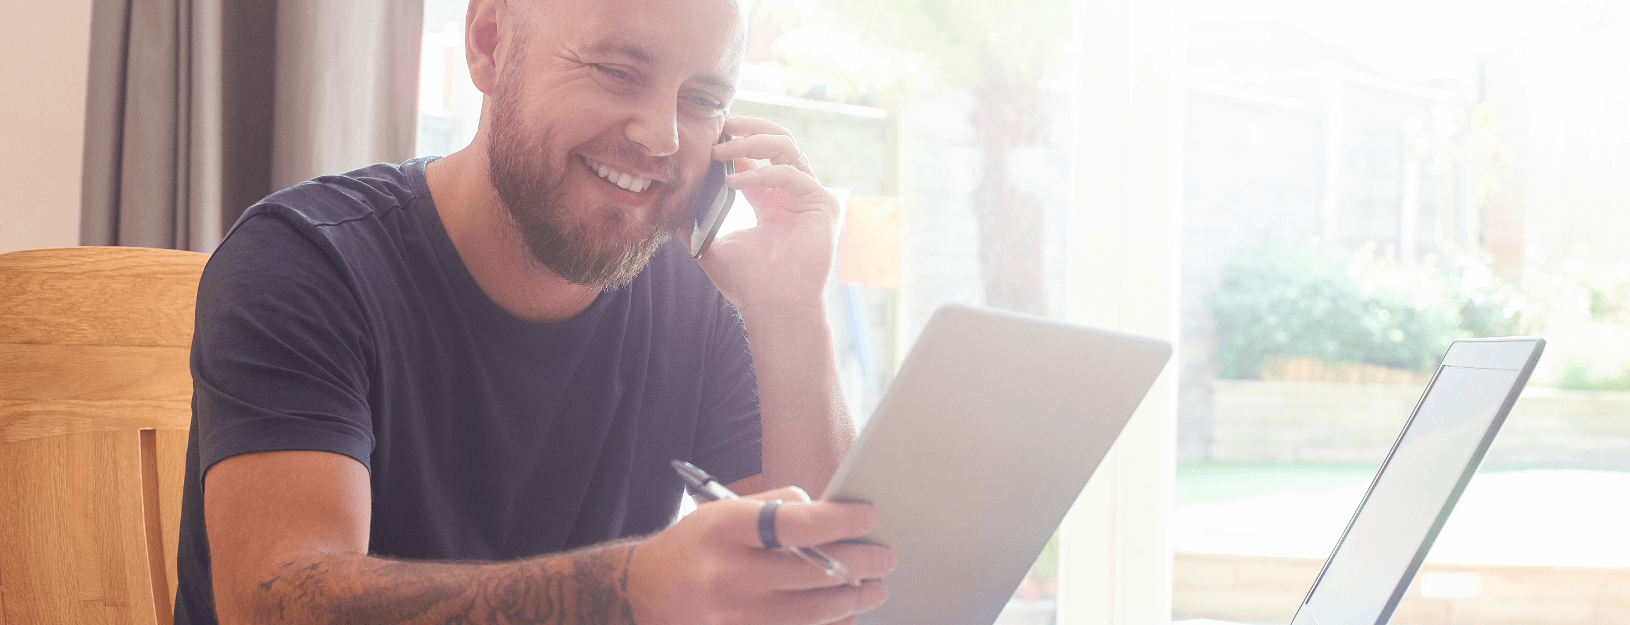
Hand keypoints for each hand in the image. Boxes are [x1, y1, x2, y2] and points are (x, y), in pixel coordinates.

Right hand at [626, 486, 893, 624]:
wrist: (641, 595)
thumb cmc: (693, 547)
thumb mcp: (722, 511)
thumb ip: (775, 507)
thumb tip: (831, 513)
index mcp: (724, 529)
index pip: (798, 524)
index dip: (844, 520)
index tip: (871, 517)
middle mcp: (728, 574)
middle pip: (814, 572)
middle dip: (861, 564)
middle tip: (886, 558)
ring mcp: (732, 616)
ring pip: (811, 612)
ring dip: (852, 600)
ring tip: (874, 589)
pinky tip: (846, 616)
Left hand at [695, 117, 838, 318]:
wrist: (773, 308)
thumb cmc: (747, 284)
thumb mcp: (711, 247)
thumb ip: (695, 224)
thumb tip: (671, 207)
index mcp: (770, 200)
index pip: (755, 155)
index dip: (733, 140)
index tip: (708, 134)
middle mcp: (792, 193)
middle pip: (777, 139)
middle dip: (748, 127)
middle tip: (720, 125)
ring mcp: (809, 196)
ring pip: (786, 146)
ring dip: (751, 141)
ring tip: (721, 150)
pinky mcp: (822, 204)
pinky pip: (790, 173)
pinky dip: (760, 172)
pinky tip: (733, 181)